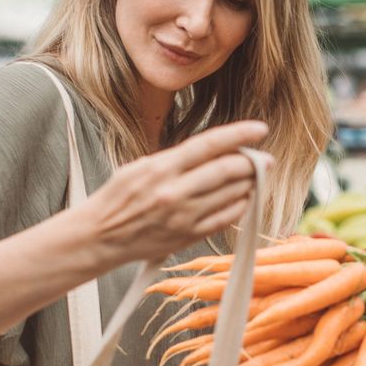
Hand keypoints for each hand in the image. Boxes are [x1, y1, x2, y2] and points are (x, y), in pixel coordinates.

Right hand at [77, 121, 270, 264]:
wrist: (100, 236)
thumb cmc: (118, 197)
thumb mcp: (140, 167)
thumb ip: (176, 159)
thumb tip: (212, 151)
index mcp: (161, 168)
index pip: (209, 144)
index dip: (239, 134)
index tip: (260, 129)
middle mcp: (175, 191)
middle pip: (227, 171)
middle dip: (252, 163)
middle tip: (265, 159)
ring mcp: (183, 216)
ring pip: (231, 195)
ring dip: (249, 184)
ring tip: (254, 178)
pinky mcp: (188, 235)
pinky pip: (226, 219)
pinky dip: (240, 206)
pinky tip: (243, 199)